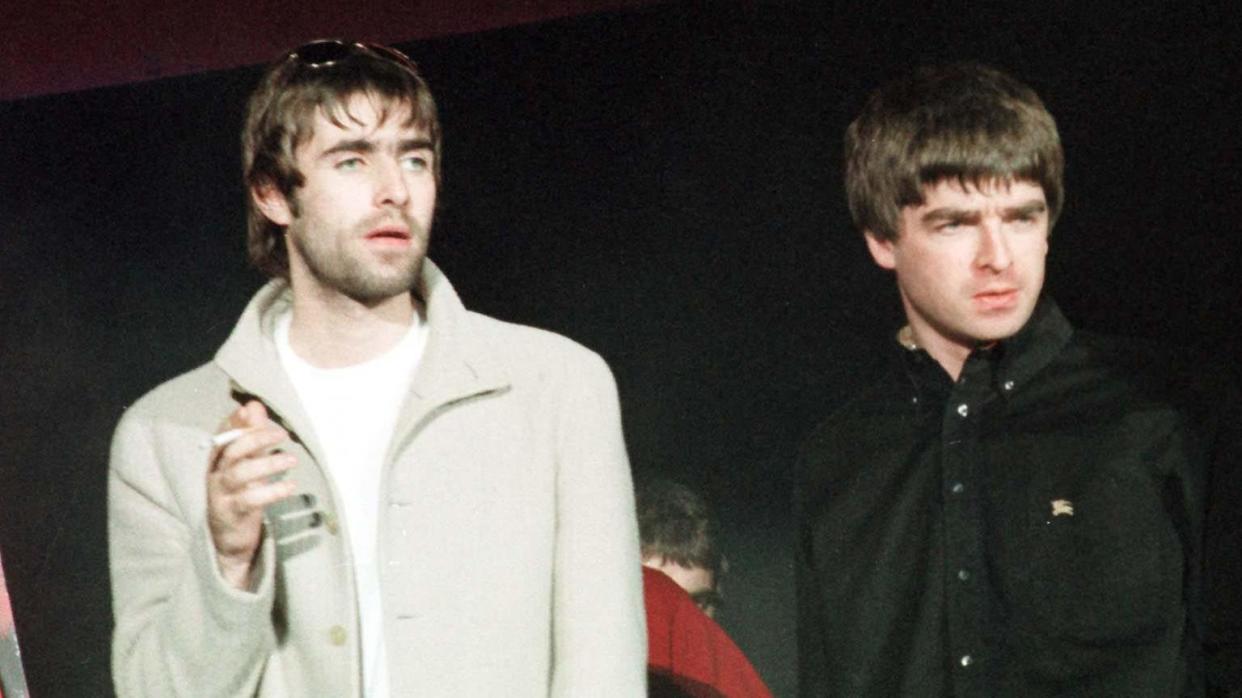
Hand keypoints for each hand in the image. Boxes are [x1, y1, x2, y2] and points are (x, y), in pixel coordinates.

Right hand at [206, 400, 296, 589]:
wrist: (229, 540)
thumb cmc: (240, 495)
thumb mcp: (247, 464)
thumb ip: (252, 438)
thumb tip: (255, 405)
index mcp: (218, 461)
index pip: (222, 436)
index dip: (234, 422)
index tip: (251, 410)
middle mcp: (215, 475)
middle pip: (231, 451)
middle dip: (255, 438)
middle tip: (282, 434)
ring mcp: (220, 495)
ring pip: (240, 474)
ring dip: (267, 464)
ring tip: (292, 460)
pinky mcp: (231, 513)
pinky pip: (250, 500)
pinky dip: (271, 491)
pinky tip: (291, 487)